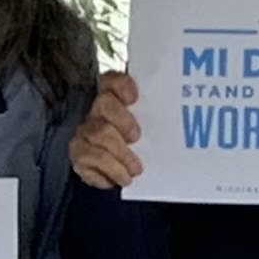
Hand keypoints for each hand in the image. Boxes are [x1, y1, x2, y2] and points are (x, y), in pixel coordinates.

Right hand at [69, 71, 142, 190]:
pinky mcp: (79, 154)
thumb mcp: (147, 125)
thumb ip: (153, 116)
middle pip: (105, 105)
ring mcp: (85, 132)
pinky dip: (109, 171)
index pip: (113, 80)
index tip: (134, 98)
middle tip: (137, 138)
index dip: (122, 86)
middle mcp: (96, 110)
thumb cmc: (137, 141)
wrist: (116, 166)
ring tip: (136, 170)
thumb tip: (179, 118)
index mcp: (114, 95)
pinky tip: (122, 178)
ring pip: (99, 135)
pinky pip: (91, 160)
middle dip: (123, 121)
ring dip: (120, 155)